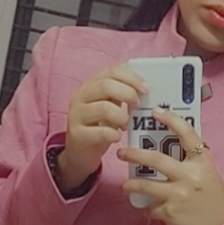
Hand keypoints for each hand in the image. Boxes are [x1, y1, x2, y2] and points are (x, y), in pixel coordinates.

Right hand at [57, 64, 148, 191]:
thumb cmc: (99, 127)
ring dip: (121, 116)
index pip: (112, 71)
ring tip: (126, 124)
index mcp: (91, 84)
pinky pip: (100, 132)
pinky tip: (117, 137)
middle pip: (106, 85)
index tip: (147, 90)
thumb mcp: (110, 105)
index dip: (132, 78)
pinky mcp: (77, 134)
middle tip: (138, 106)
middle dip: (128, 94)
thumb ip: (123, 94)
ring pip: (103, 107)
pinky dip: (114, 134)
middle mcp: (81, 96)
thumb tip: (146, 89)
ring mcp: (77, 115)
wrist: (79, 153)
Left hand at [118, 107, 223, 224]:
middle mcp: (189, 176)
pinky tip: (147, 209)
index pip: (187, 134)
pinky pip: (150, 208)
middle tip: (122, 153)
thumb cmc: (214, 200)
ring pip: (145, 185)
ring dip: (131, 184)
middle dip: (134, 154)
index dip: (171, 120)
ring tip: (125, 185)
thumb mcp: (209, 174)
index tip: (156, 112)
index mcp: (202, 163)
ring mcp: (178, 195)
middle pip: (155, 159)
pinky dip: (147, 208)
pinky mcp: (169, 213)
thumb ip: (193, 161)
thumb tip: (174, 146)